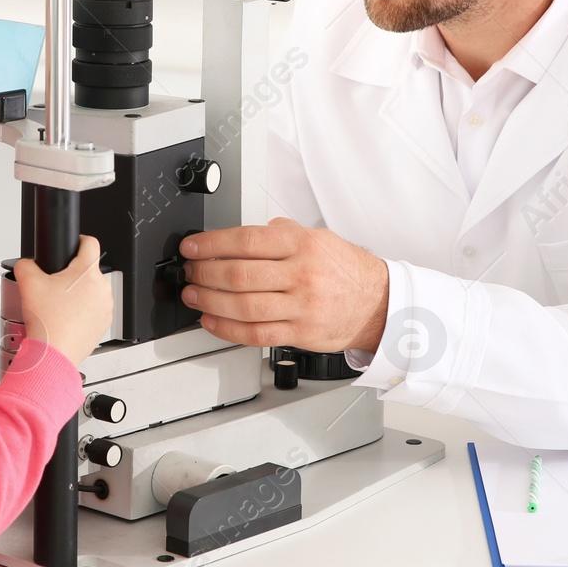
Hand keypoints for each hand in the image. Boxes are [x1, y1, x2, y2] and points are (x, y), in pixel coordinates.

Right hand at [13, 235, 112, 367]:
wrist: (53, 355)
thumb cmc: (47, 323)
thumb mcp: (28, 284)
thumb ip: (25, 264)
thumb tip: (26, 263)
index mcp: (87, 273)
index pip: (90, 243)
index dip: (78, 240)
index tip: (73, 244)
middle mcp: (102, 288)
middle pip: (88, 270)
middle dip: (71, 275)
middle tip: (54, 286)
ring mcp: (106, 307)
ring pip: (91, 290)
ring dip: (78, 293)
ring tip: (59, 305)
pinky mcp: (104, 322)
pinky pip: (94, 308)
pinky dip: (82, 310)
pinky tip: (67, 317)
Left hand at [179, 218, 388, 352]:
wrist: (378, 304)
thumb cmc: (345, 270)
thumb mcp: (318, 238)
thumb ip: (281, 233)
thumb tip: (243, 234)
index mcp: (302, 245)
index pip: (247, 240)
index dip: (212, 244)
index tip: (192, 247)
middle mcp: (301, 274)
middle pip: (239, 274)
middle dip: (204, 273)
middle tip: (189, 271)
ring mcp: (300, 306)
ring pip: (243, 305)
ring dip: (209, 301)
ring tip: (193, 295)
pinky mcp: (299, 333)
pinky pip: (255, 333)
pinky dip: (226, 329)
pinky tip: (210, 321)